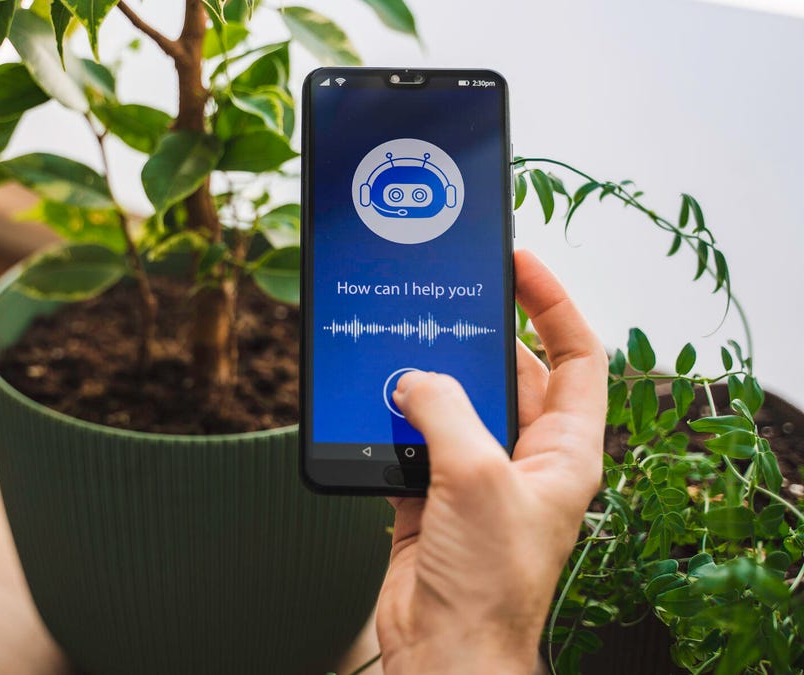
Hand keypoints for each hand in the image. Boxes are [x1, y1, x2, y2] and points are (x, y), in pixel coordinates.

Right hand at [375, 250, 607, 673]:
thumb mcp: (475, 477)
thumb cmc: (488, 582)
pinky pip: (413, 439)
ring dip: (426, 379)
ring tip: (400, 345)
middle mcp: (525, 459)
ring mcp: (476, 476)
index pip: (576, 356)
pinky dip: (391, 420)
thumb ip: (445, 412)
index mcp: (565, 451)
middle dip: (477, 337)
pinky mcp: (431, 495)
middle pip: (510, 374)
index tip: (519, 263)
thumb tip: (414, 379)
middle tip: (446, 298)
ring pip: (455, 404)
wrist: (444, 650)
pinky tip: (370, 402)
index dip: (553, 303)